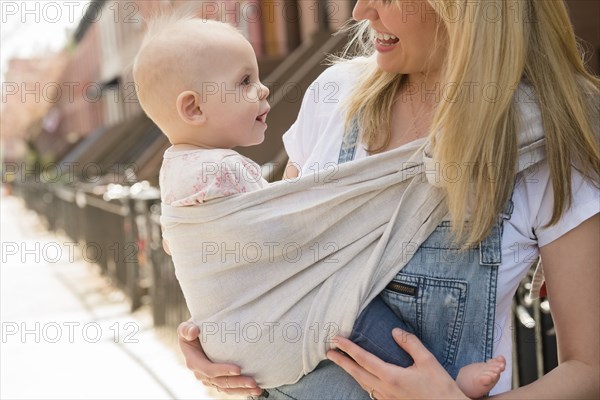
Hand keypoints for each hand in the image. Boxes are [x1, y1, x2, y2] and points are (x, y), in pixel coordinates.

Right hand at [177, 320, 262, 395]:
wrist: (195, 336)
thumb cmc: (192, 330)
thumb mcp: (185, 328)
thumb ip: (187, 329)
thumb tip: (193, 331)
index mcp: (194, 362)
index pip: (209, 369)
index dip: (223, 370)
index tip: (239, 369)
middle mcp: (201, 374)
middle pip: (221, 382)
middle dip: (237, 383)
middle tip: (253, 382)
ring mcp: (210, 379)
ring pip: (226, 388)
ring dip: (242, 390)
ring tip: (258, 389)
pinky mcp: (218, 380)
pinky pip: (229, 388)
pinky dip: (242, 390)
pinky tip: (255, 390)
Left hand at [327, 328, 467, 399]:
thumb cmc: (441, 388)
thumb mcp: (428, 361)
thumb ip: (410, 344)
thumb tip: (394, 331)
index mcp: (392, 377)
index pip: (363, 359)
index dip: (348, 348)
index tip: (336, 339)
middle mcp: (385, 389)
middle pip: (357, 373)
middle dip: (341, 361)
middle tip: (328, 351)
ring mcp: (386, 399)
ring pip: (362, 384)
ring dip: (350, 371)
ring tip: (341, 362)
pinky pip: (371, 392)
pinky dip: (362, 381)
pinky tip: (362, 377)